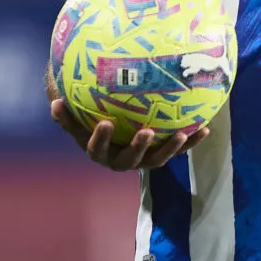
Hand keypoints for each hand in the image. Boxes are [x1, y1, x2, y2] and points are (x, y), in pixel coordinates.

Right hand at [50, 98, 208, 170]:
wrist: (111, 127)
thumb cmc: (88, 117)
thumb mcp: (76, 115)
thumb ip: (66, 111)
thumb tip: (54, 100)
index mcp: (100, 150)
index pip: (97, 149)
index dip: (100, 139)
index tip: (105, 123)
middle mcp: (122, 159)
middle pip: (130, 160)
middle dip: (138, 148)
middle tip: (146, 131)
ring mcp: (143, 158)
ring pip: (157, 159)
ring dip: (170, 148)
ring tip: (181, 134)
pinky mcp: (161, 152)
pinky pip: (177, 149)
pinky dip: (191, 141)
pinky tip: (206, 128)